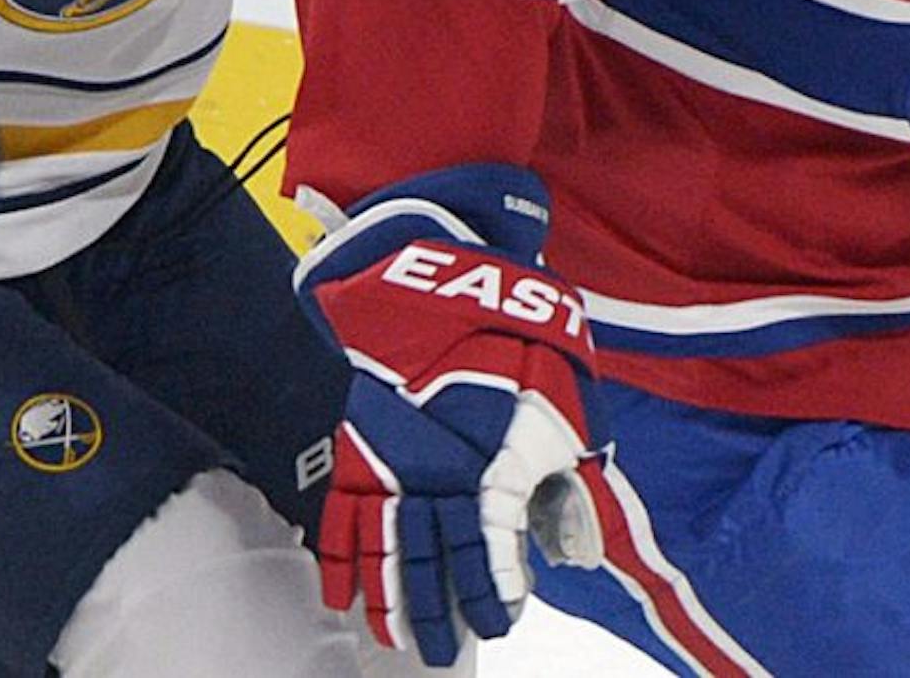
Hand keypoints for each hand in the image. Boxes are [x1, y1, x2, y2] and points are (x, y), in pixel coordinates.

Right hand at [294, 164, 605, 666]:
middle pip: (430, 565)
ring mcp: (387, 461)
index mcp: (485, 472)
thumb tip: (570, 542)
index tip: (499, 621)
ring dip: (388, 599)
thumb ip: (568, 479)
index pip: (488, 559)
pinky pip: (343, 514)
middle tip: (438, 654)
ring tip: (393, 639)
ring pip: (383, 550)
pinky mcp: (357, 440)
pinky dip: (340, 558)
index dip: (493, 597)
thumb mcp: (564, 403)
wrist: (437, 269)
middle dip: (436, 614)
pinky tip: (338, 595)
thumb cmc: (512, 331)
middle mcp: (431, 477)